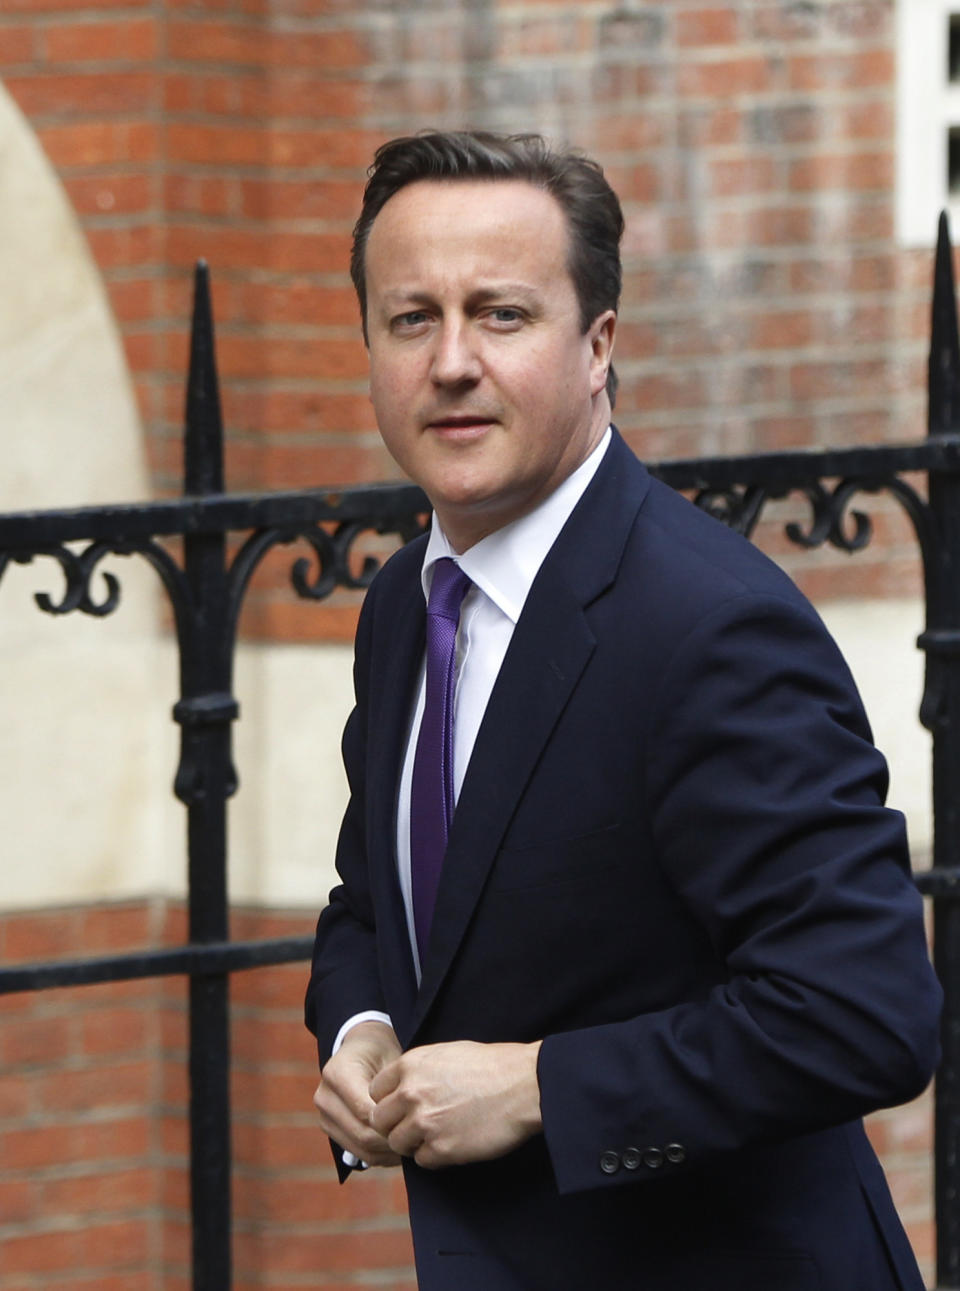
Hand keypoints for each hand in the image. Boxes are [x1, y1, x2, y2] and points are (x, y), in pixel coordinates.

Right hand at [313, 1020, 403, 1167]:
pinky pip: (356, 1152)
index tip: (417, 1125)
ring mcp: (324, 1114)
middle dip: (392, 1142)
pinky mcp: (330, 1128)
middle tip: (419, 1143)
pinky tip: (399, 1150)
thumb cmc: (383, 1051)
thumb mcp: (392, 1060)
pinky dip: (379, 1155)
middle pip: (361, 1133)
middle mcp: (325, 1095)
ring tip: (412, 1148)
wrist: (362, 1048)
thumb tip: (409, 1123)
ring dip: (387, 1153)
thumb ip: (396, 1089)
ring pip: (359, 1148)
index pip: (365, 1110)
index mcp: (337, 1073)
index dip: (392, 1122)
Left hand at [369, 1039, 542, 1168]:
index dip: (389, 1101)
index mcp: (410, 1065)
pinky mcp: (441, 1149)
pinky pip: (422, 1160)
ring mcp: (424, 1123)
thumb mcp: (446, 1054)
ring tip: (438, 1134)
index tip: (403, 1107)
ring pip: (398, 1144)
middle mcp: (411, 1093)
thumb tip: (400, 1089)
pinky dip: (434, 1156)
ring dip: (413, 1143)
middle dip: (395, 1125)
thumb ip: (417, 1071)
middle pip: (380, 1120)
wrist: (524, 1085)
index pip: (376, 1091)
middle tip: (417, 1126)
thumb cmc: (491, 1066)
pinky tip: (453, 1142)